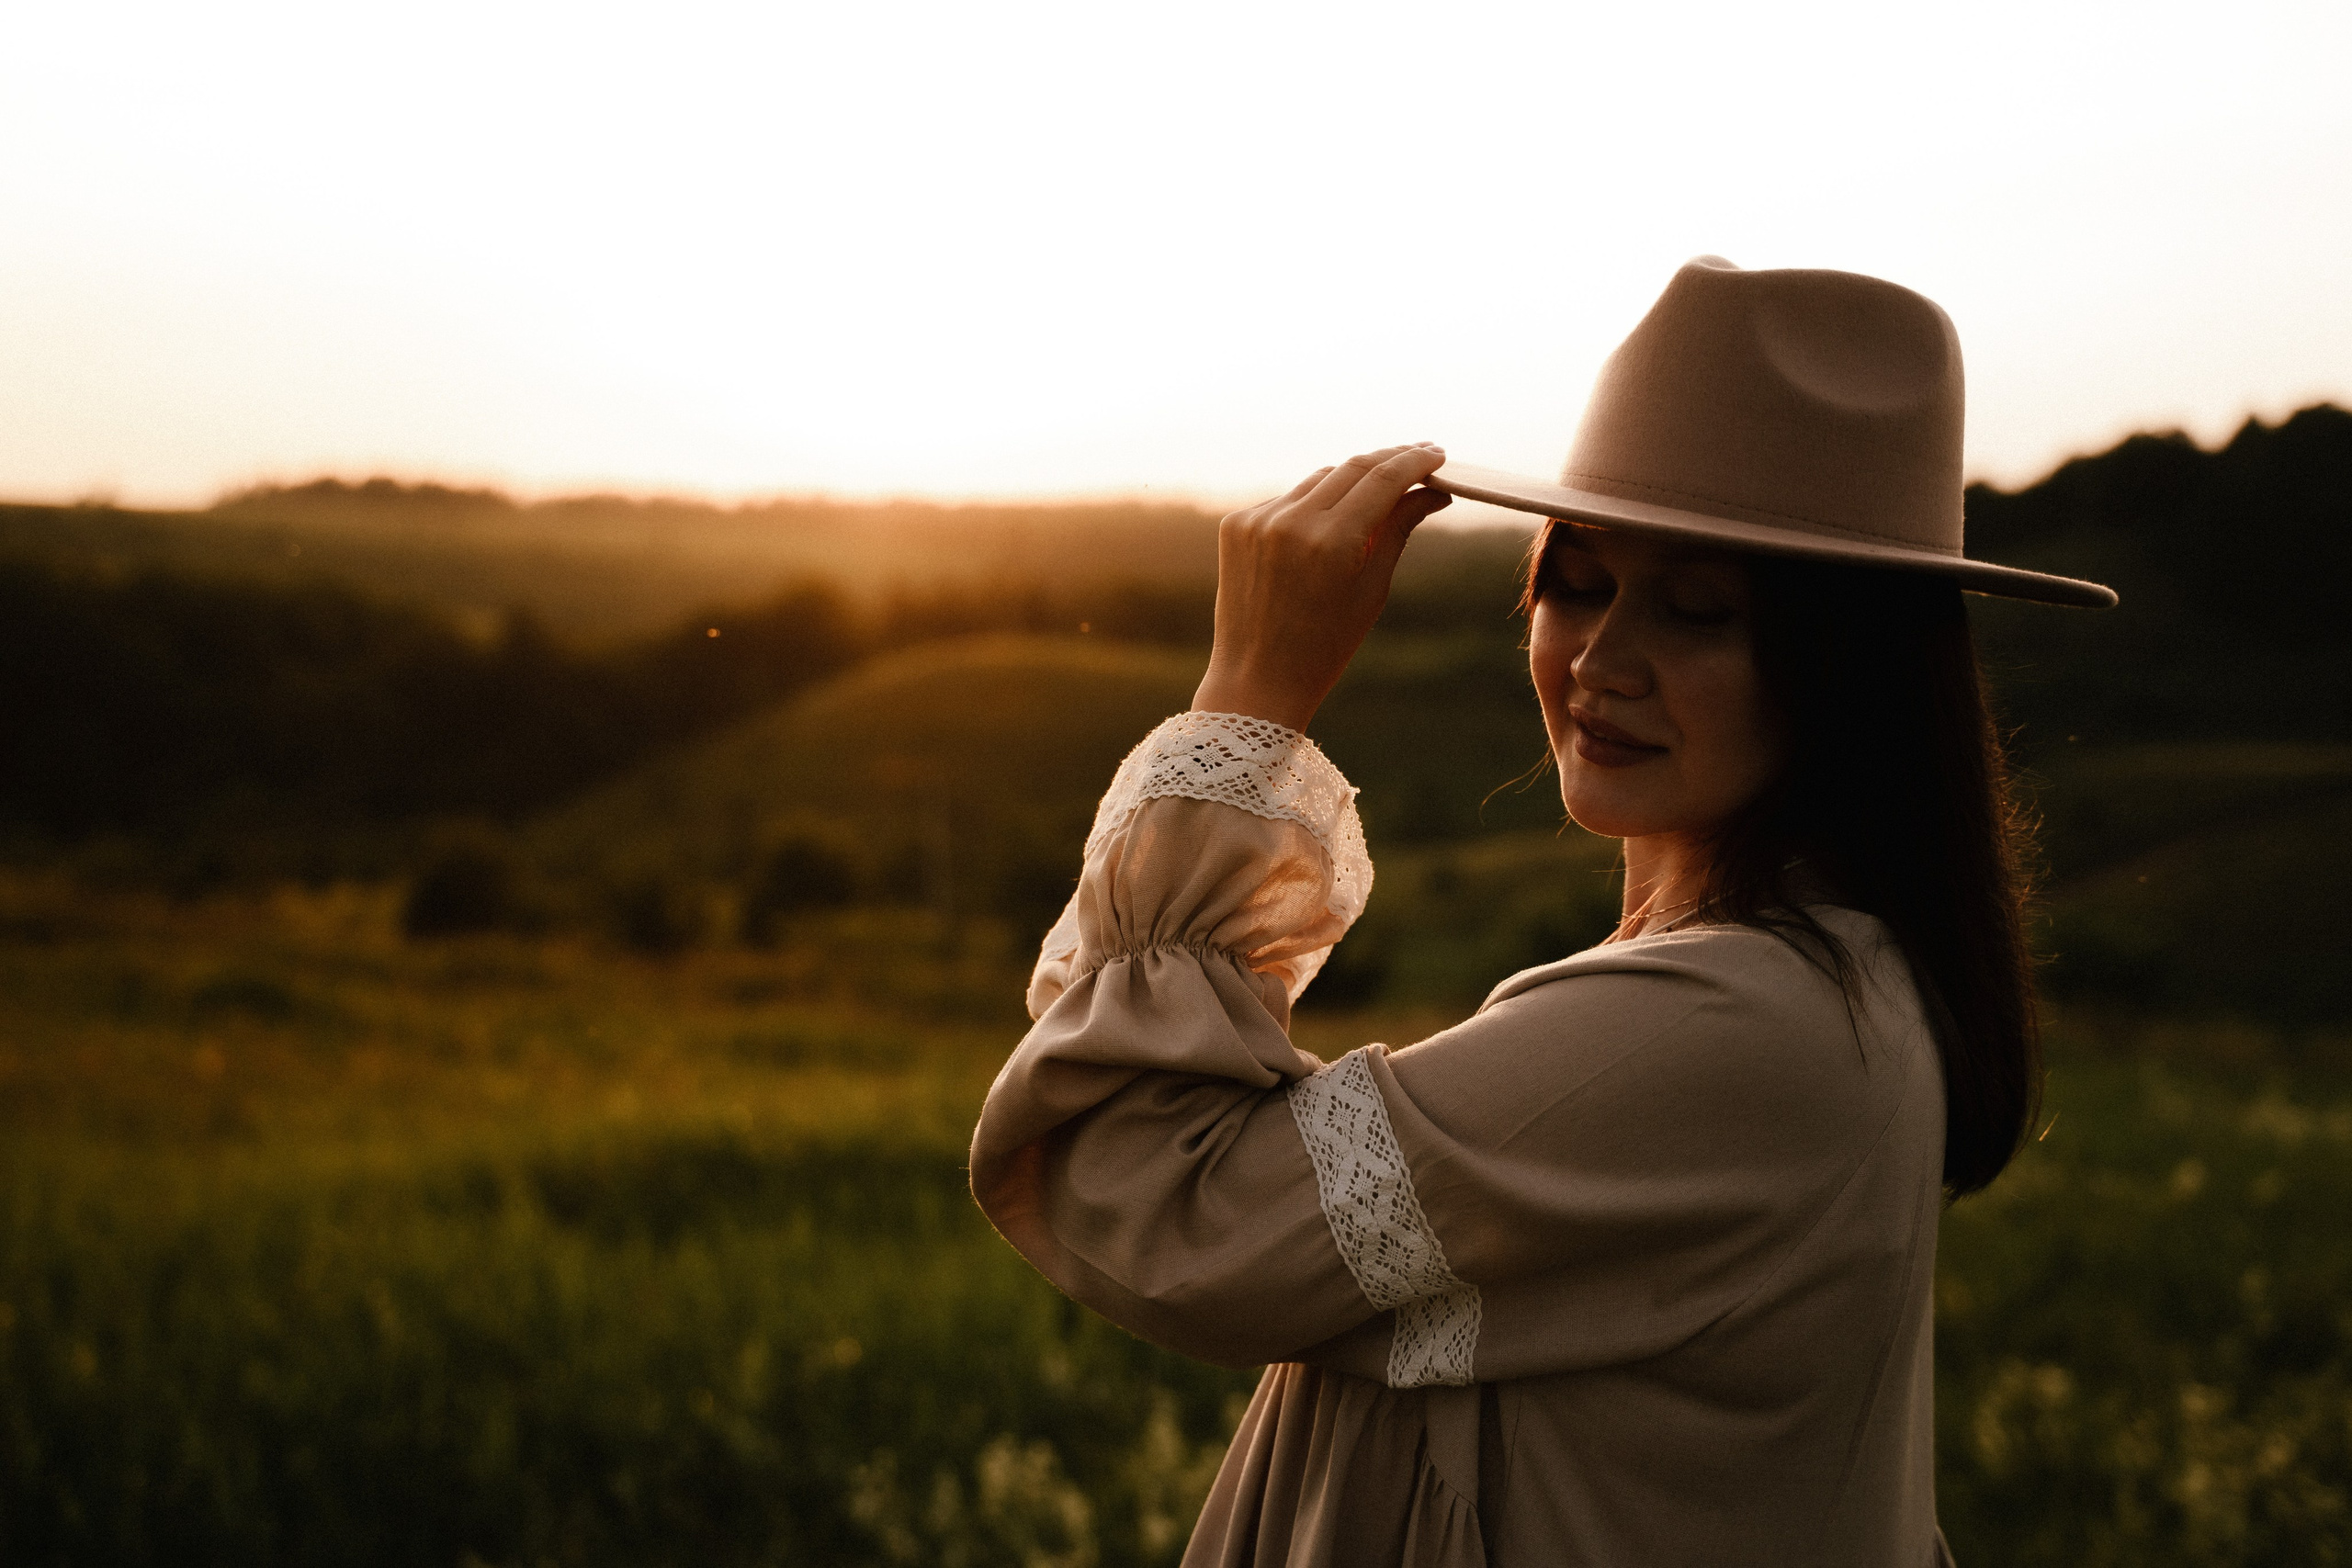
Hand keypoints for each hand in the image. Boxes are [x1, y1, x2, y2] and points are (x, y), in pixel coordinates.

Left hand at [1190, 443, 1451, 731]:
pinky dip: (1312, 506)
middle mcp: (1291, 522)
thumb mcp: (1372, 590)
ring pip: (1319, 480)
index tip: (1437, 453)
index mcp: (1331, 542)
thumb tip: (1430, 492)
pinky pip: (1287, 500)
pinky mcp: (1236, 524)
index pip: (1383, 479)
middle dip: (1390, 460)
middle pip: (1352, 468)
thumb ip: (1398, 530)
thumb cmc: (1325, 645)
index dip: (1415, 461)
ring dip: (1351, 482)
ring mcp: (1258, 520)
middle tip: (1419, 457)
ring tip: (1378, 494)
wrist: (1257, 679)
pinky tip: (1327, 526)